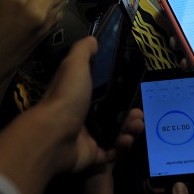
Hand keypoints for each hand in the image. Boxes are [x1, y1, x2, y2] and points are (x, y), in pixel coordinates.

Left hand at [0, 37, 143, 193]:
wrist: (53, 136)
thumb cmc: (66, 97)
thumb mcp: (74, 65)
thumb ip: (83, 51)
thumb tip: (93, 38)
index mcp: (78, 94)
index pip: (102, 91)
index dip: (120, 90)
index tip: (134, 89)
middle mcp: (82, 115)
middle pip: (112, 114)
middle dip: (130, 113)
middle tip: (140, 113)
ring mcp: (86, 137)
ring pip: (115, 134)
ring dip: (130, 129)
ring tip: (137, 125)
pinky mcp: (91, 156)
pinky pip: (111, 153)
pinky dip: (121, 148)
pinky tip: (126, 141)